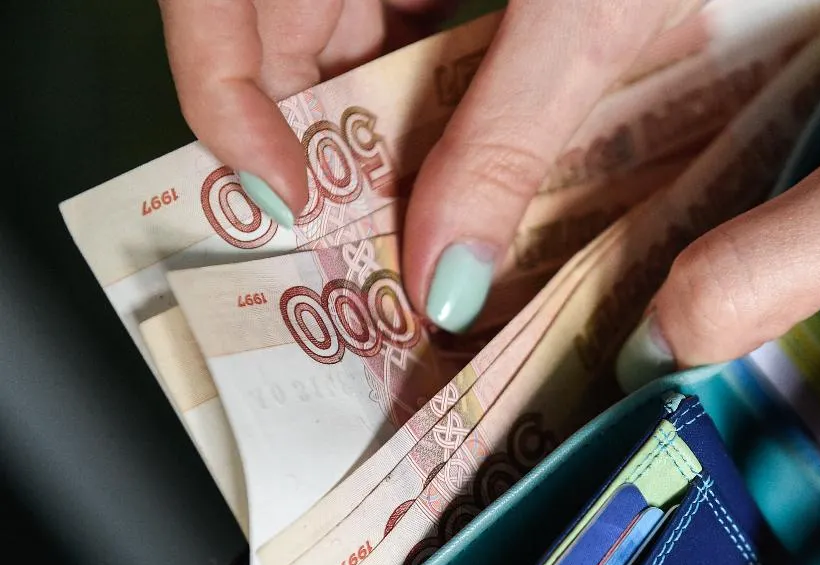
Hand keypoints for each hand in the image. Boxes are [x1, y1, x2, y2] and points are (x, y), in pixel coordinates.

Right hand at [159, 0, 690, 331]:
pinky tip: (462, 133)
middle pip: (274, 13)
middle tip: (355, 230)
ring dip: (373, 111)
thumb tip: (444, 272)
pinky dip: (425, 68)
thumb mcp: (584, 14)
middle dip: (314, 126)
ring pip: (343, 12)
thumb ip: (507, 139)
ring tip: (412, 200)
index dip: (224, 97)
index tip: (281, 197)